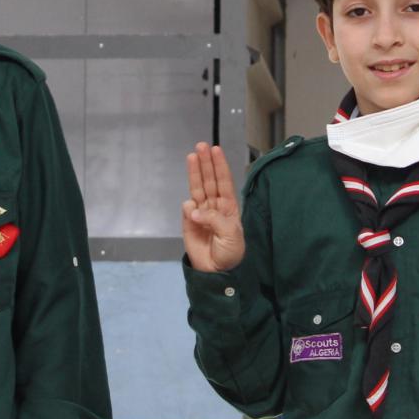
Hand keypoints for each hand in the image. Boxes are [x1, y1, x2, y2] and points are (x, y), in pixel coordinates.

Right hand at [182, 142, 244, 272]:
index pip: (224, 182)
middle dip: (206, 163)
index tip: (216, 150)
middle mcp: (214, 206)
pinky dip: (188, 207)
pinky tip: (192, 209)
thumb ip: (214, 219)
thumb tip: (194, 209)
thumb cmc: (230, 253)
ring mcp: (200, 213)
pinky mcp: (188, 223)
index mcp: (229, 207)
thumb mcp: (231, 234)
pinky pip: (187, 209)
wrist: (216, 272)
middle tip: (201, 146)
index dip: (220, 166)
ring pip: (197, 189)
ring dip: (194, 173)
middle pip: (209, 180)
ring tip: (192, 156)